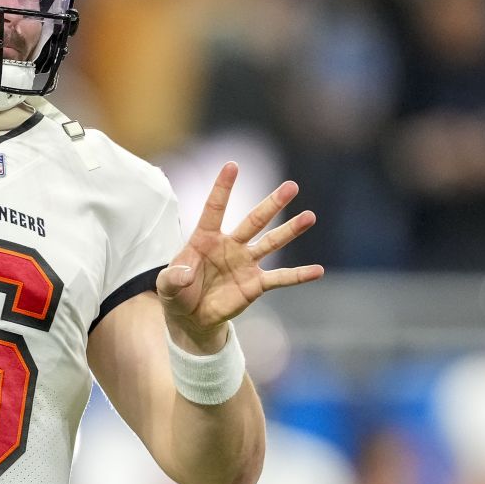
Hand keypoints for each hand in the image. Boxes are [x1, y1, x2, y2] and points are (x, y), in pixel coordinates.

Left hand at [157, 162, 321, 351]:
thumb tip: (187, 274)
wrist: (191, 318)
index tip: (233, 165)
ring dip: (290, 230)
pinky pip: (280, 278)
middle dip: (272, 204)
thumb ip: (174, 277)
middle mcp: (230, 245)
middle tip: (292, 186)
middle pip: (254, 221)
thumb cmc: (177, 293)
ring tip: (309, 216)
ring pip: (271, 243)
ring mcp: (245, 263)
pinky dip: (299, 276)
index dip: (223, 188)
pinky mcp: (256, 284)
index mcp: (205, 238)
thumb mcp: (166, 286)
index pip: (215, 208)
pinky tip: (318, 271)